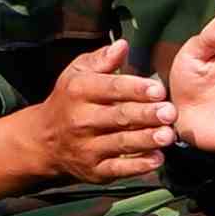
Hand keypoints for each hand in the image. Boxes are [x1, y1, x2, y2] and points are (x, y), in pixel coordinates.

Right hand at [5, 38, 175, 185]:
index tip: (159, 89)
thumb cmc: (69, 100)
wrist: (44, 141)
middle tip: (170, 112)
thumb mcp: (78, 73)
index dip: (135, 89)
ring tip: (168, 135)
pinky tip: (157, 160)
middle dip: (146, 115)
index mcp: (79, 91)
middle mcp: (81, 120)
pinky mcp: (94, 170)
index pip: (111, 88)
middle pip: (118, 116)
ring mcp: (87, 147)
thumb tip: (123, 45)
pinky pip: (118, 169)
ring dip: (146, 140)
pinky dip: (137, 166)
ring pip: (120, 143)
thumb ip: (102, 59)